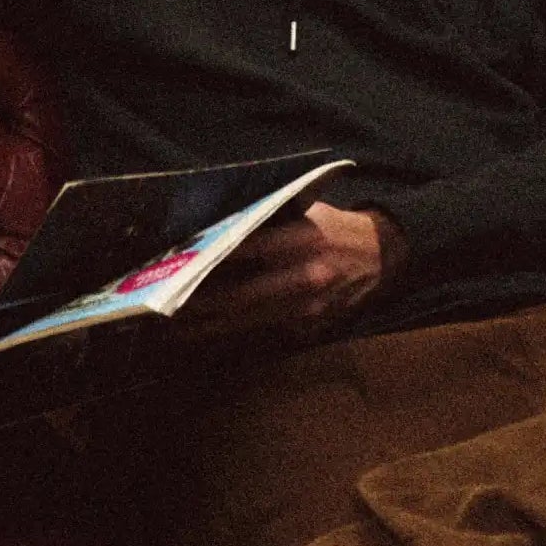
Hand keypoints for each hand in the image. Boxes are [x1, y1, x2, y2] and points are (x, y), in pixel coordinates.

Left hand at [182, 200, 406, 339]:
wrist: (383, 256)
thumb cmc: (336, 227)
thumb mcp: (307, 212)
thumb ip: (269, 220)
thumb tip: (218, 228)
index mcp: (302, 239)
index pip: (244, 250)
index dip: (208, 260)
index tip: (177, 265)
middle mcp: (304, 276)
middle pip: (238, 296)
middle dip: (198, 305)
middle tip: (162, 309)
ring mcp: (307, 308)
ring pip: (247, 321)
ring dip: (208, 327)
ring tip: (174, 330)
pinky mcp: (309, 328)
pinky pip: (264, 331)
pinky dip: (235, 333)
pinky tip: (209, 334)